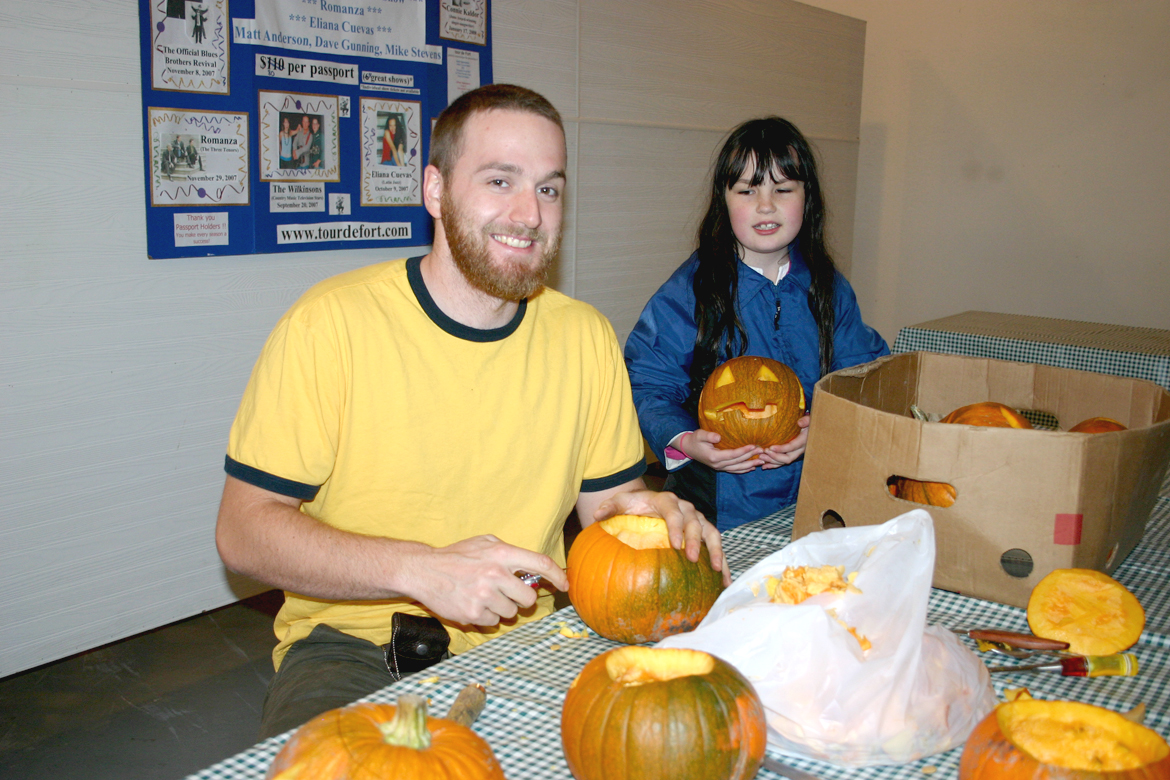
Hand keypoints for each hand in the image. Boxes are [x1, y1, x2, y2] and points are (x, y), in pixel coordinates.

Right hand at [412, 535, 568, 626]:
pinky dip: (487, 616)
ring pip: (511, 612)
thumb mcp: (485, 543)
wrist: (425, 571)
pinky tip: (474, 604)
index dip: (557, 576)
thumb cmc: (457, 556)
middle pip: (528, 598)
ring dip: (502, 607)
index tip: (564, 585)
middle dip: (522, 598)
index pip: (541, 564)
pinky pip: (494, 621)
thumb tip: (533, 569)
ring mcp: (485, 596)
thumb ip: (510, 553)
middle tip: (508, 593)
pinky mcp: (474, 613)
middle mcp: (495, 574)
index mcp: (501, 554)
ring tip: (484, 595)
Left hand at [592, 490, 729, 585]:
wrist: (645, 503)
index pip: (674, 513)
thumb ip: (610, 507)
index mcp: (666, 501)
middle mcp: (686, 508)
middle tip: (692, 558)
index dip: (677, 527)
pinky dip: (721, 561)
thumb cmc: (633, 505)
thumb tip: (597, 515)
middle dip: (695, 540)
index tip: (675, 545)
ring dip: (715, 551)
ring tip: (716, 570)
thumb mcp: (621, 502)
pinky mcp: (703, 532)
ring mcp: (697, 520)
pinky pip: (715, 545)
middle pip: (695, 522)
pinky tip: (722, 581)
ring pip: (711, 533)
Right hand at [680, 429, 762, 473]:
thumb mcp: (700, 434)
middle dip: (751, 457)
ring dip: (750, 465)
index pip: (732, 454)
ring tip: (762, 461)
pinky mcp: (720, 468)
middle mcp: (718, 465)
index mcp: (714, 457)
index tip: (754, 446)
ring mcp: (719, 468)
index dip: (744, 451)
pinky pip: (734, 470)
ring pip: (737, 468)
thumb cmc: (695, 439)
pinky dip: (743, 470)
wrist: (688, 448)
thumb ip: (709, 435)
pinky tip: (751, 467)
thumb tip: (718, 436)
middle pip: (738, 462)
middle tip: (762, 451)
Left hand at [757, 414, 810, 468]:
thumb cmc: (809, 423)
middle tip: (764, 451)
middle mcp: (800, 450)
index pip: (792, 447)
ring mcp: (795, 454)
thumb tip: (800, 423)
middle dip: (774, 457)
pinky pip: (782, 462)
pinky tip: (764, 466)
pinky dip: (773, 465)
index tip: (771, 447)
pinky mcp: (791, 455)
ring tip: (761, 457)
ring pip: (783, 462)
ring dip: (772, 461)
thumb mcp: (810, 420)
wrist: (811, 428)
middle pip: (787, 458)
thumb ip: (806, 421)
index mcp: (803, 441)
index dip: (781, 449)